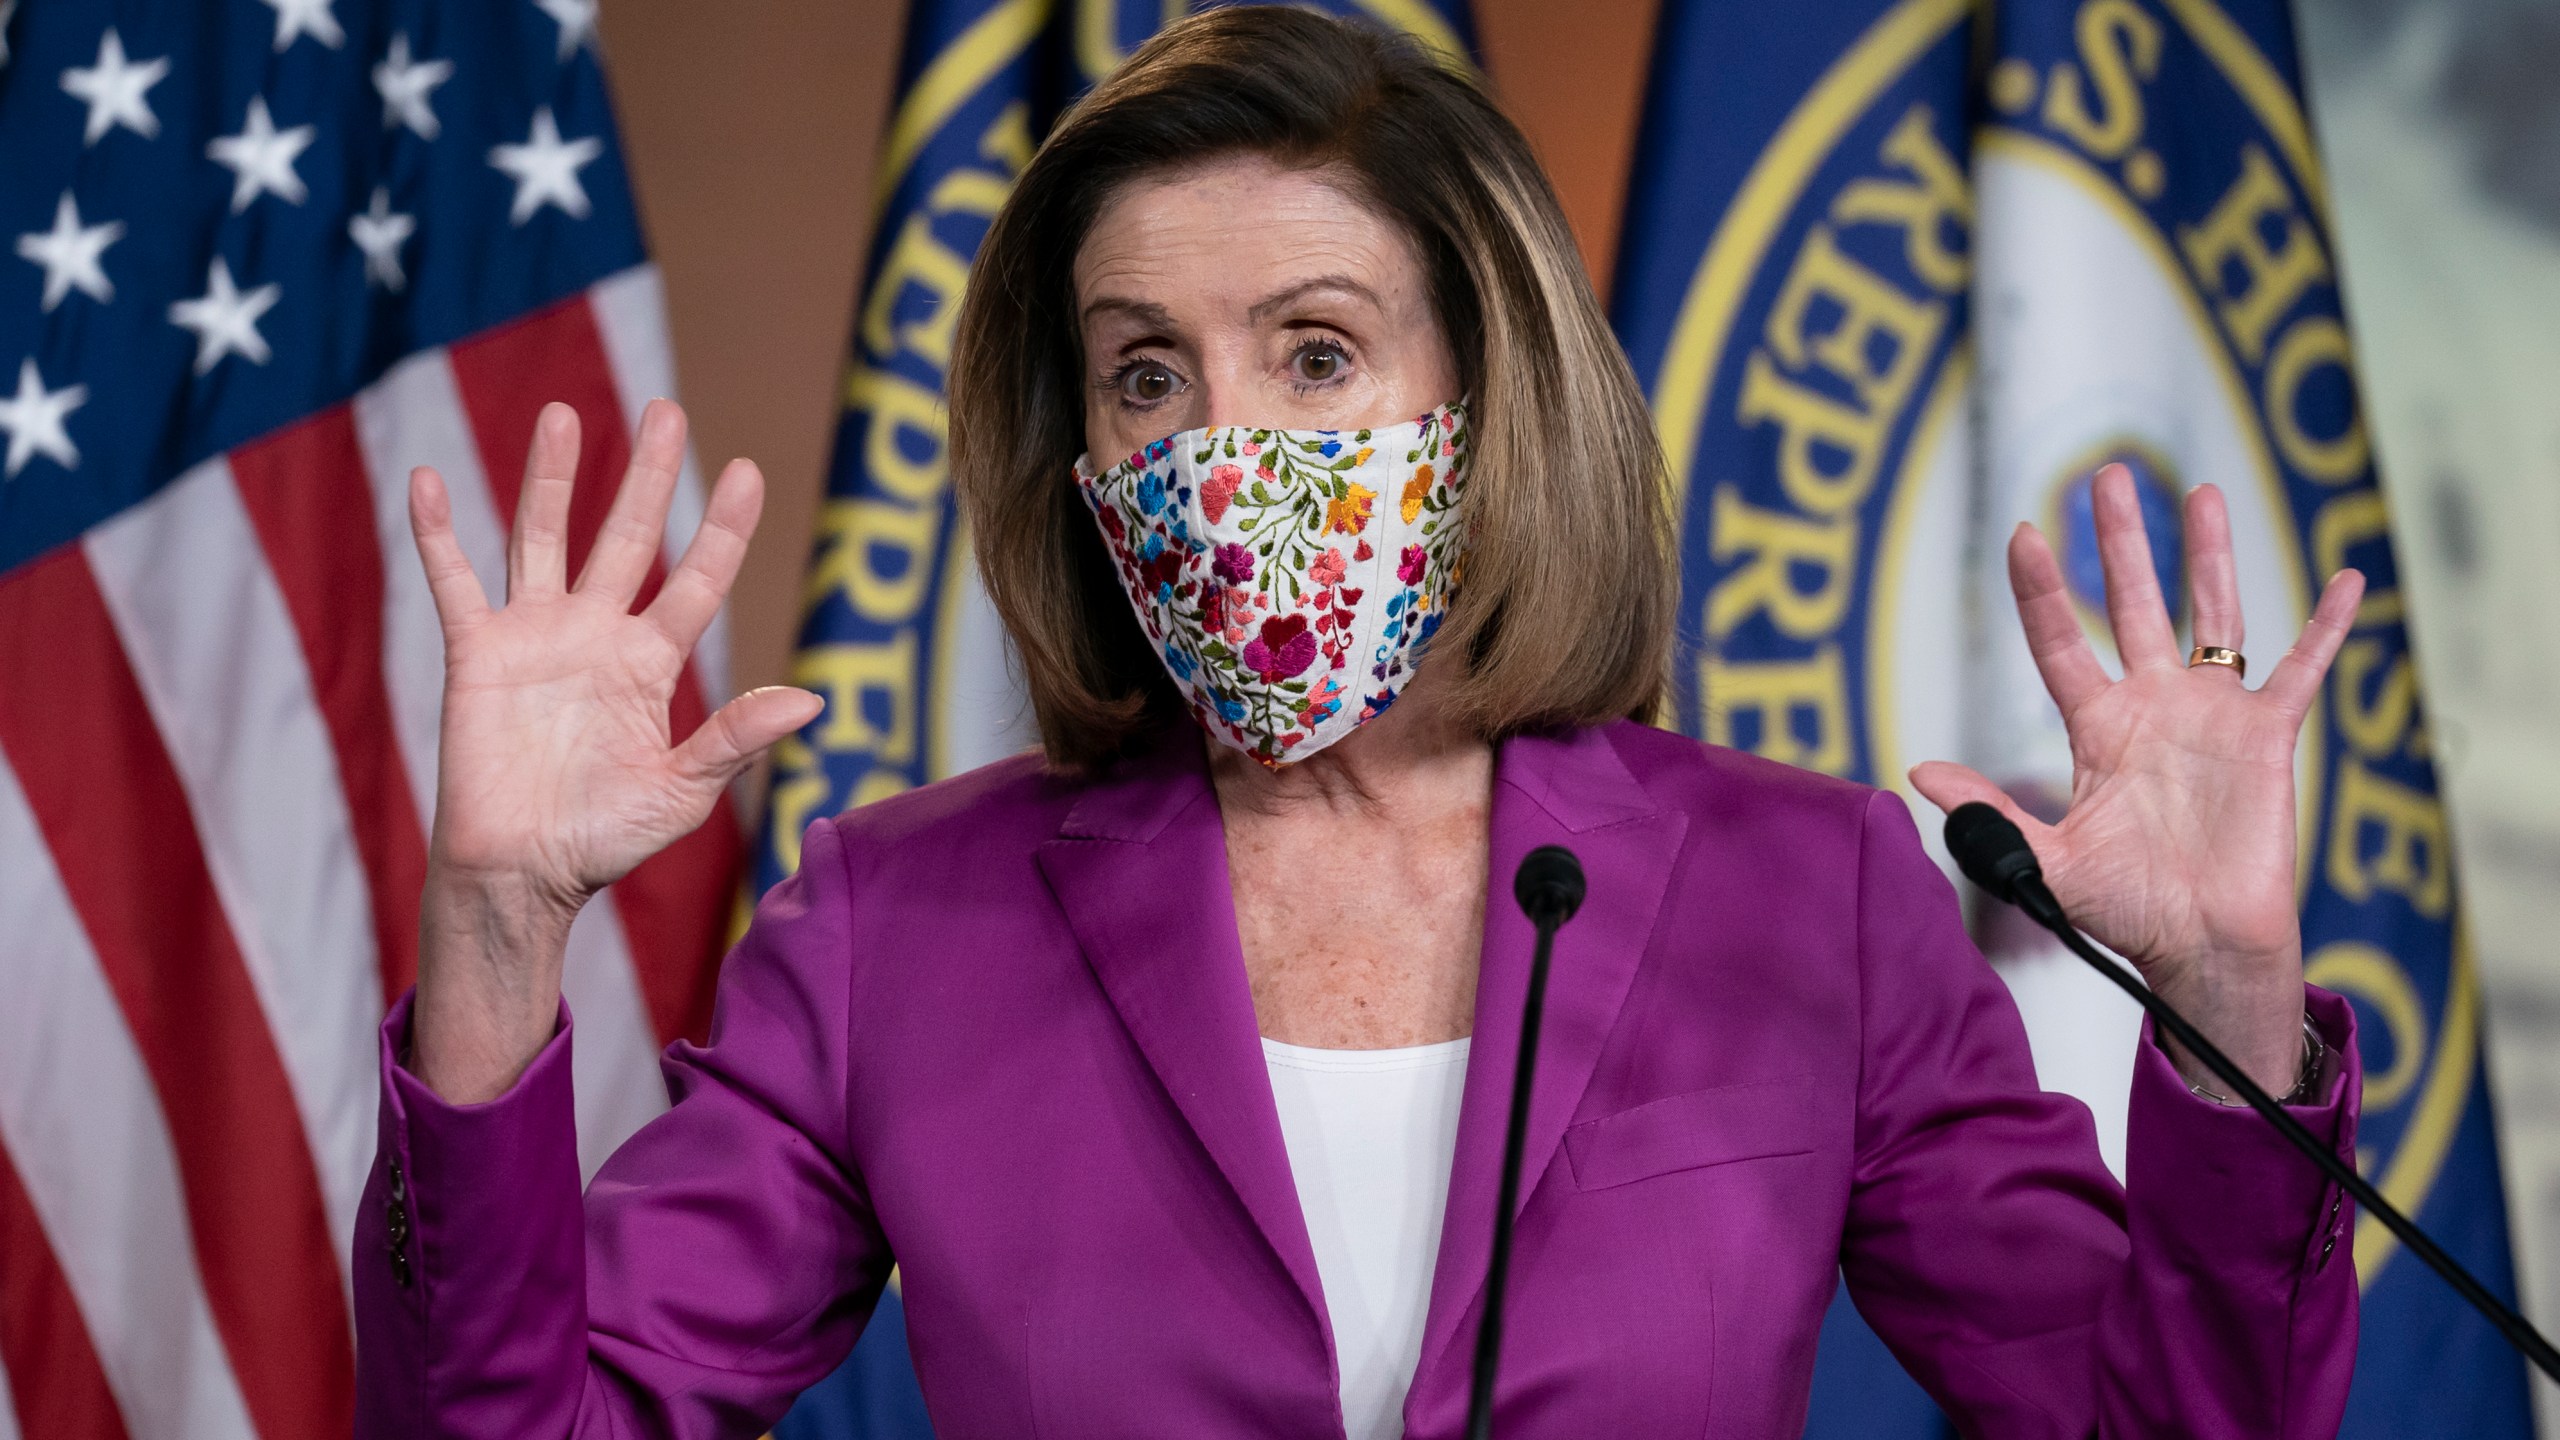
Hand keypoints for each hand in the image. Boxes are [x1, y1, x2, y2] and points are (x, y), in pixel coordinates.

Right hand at [408, 399, 820, 1099]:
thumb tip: (812, 699)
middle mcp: (596, 635)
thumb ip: (736, 740)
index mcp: (650, 664)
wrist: (523, 875)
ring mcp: (535, 637)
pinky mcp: (477, 654)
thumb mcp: (681, 792)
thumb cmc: (605, 840)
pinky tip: (429, 480)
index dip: (722, 529)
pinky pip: (453, 581)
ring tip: (565, 413)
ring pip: (545, 538)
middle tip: (668, 408)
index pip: (697, 581)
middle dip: (647, 475)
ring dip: (553, 478)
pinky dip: (438, 533)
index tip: (748, 471)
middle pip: (627, 536)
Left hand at [1908, 465, 2362, 1092]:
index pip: (2060, 642)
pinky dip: (2324, 630)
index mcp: (2097, 727)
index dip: (2042, 590)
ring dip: (2208, 554)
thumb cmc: (2124, 909)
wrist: (2197, 946)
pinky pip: (2300, 672)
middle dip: (2121, 541)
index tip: (2022, 534)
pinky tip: (2344, 582)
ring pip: (2211, 614)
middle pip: (2133, 603)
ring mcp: (2211, 715)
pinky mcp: (2267, 737)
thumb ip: (1989, 813)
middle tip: (2105, 474)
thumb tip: (1917, 770)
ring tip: (2200, 490)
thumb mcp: (2044, 861)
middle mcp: (2152, 705)